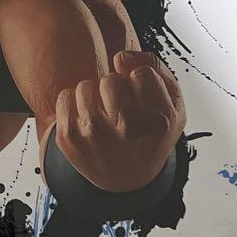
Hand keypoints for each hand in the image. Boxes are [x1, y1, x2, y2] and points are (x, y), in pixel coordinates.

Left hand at [53, 50, 184, 192]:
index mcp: (157, 121)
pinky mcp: (69, 137)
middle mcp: (126, 129)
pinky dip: (74, 104)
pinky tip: (87, 120)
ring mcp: (94, 134)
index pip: (141, 73)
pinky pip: (65, 96)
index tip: (140, 99)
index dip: (139, 82)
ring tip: (104, 114)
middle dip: (115, 88)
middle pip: (111, 80)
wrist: (125, 178)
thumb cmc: (149, 134)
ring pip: (86, 86)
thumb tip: (120, 58)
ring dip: (93, 95)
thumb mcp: (171, 103)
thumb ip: (154, 67)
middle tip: (120, 109)